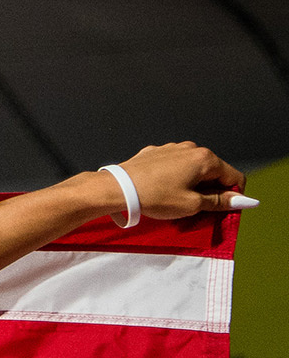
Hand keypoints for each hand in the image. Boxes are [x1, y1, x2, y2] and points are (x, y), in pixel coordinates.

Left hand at [110, 142, 254, 221]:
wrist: (116, 188)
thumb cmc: (154, 197)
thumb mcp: (193, 204)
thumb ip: (220, 202)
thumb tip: (241, 201)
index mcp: (204, 159)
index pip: (234, 176)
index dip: (234, 195)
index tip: (224, 209)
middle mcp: (189, 148)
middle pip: (213, 171)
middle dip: (212, 190)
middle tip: (199, 208)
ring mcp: (170, 148)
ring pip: (193, 168)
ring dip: (193, 184)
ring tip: (178, 200)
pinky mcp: (154, 153)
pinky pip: (174, 166)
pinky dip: (176, 178)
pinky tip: (163, 190)